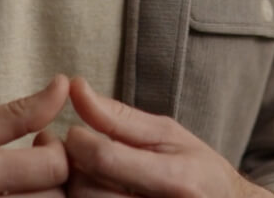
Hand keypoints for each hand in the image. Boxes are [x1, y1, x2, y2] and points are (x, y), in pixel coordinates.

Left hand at [62, 77, 272, 197]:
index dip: (79, 140)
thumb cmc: (199, 171)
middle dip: (74, 168)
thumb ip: (120, 116)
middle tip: (77, 156)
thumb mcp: (169, 135)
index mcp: (176, 180)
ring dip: (76, 190)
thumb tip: (76, 86)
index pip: (105, 159)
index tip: (75, 132)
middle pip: (88, 192)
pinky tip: (98, 191)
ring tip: (87, 176)